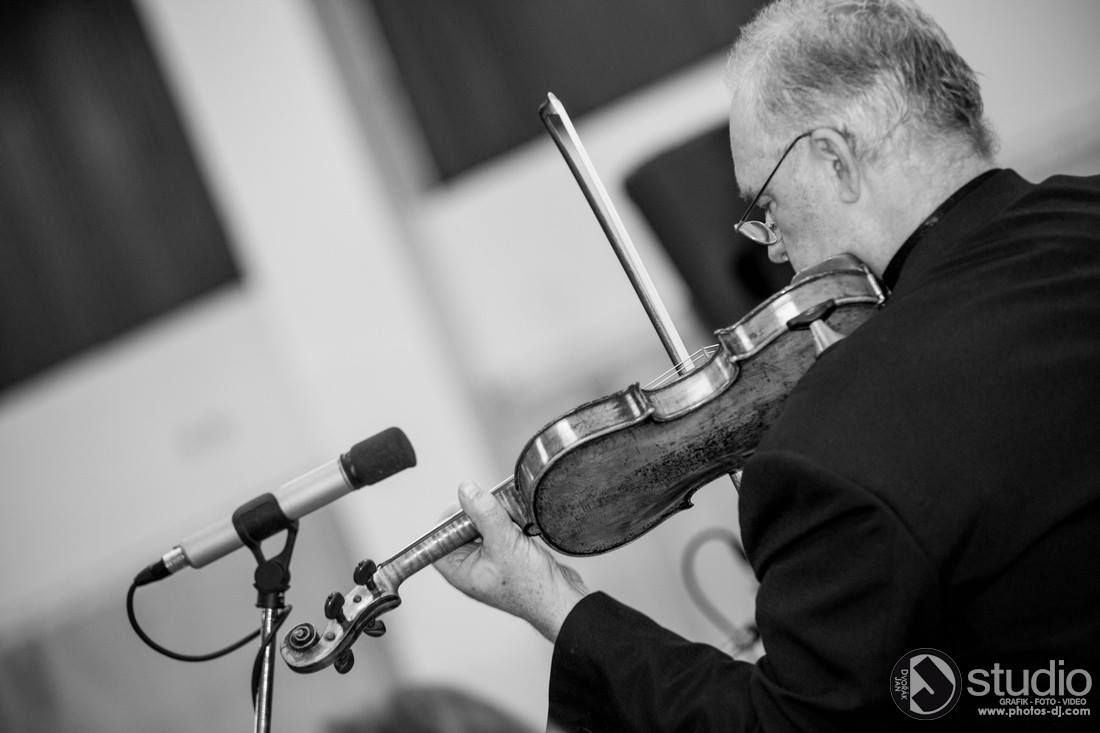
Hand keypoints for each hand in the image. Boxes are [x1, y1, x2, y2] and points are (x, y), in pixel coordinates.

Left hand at [434, 480, 589, 641]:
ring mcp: (492, 561)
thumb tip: (467, 490)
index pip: (438, 542)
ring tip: (507, 514)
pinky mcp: (509, 555)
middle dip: (475, 514)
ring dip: (494, 516)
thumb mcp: (503, 543)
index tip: (462, 504)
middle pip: (461, 531)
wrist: (561, 599)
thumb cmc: (531, 587)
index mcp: (461, 571)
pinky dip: (508, 522)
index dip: (447, 521)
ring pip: (482, 528)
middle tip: (489, 505)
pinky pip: (500, 531)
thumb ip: (484, 514)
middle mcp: (473, 567)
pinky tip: (519, 521)